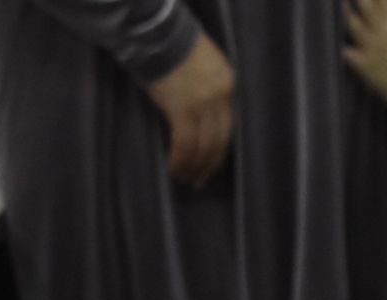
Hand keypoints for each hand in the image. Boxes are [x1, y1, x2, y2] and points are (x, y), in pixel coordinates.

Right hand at [145, 31, 234, 185]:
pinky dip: (181, 160)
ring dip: (195, 166)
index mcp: (229, 87)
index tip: (214, 164)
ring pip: (203, 146)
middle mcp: (221, 98)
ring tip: (187, 179)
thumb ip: (210, 93)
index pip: (228, 128)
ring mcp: (203, 105)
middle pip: (220, 141)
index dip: (220, 150)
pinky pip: (185, 143)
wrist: (156, 32)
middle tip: (202, 180)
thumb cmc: (175, 47)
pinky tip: (175, 170)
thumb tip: (203, 122)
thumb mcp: (204, 68)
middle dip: (211, 164)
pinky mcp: (182, 109)